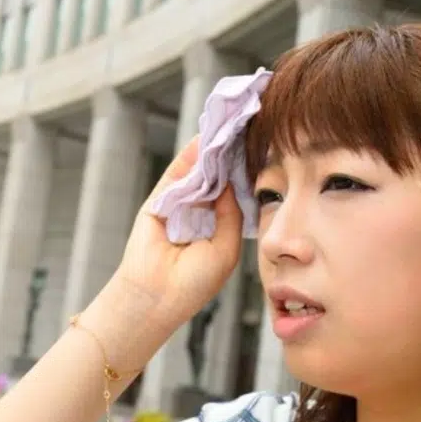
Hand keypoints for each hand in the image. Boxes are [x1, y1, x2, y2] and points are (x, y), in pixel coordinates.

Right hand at [111, 136, 243, 329]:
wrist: (157, 294)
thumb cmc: (195, 282)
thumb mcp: (227, 246)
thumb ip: (231, 213)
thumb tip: (231, 180)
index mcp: (218, 231)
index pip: (234, 195)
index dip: (246, 176)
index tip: (263, 153)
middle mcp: (200, 216)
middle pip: (218, 180)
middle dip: (231, 159)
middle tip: (249, 130)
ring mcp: (178, 207)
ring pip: (198, 173)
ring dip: (212, 152)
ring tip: (231, 127)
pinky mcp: (159, 200)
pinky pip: (177, 173)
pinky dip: (189, 155)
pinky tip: (205, 137)